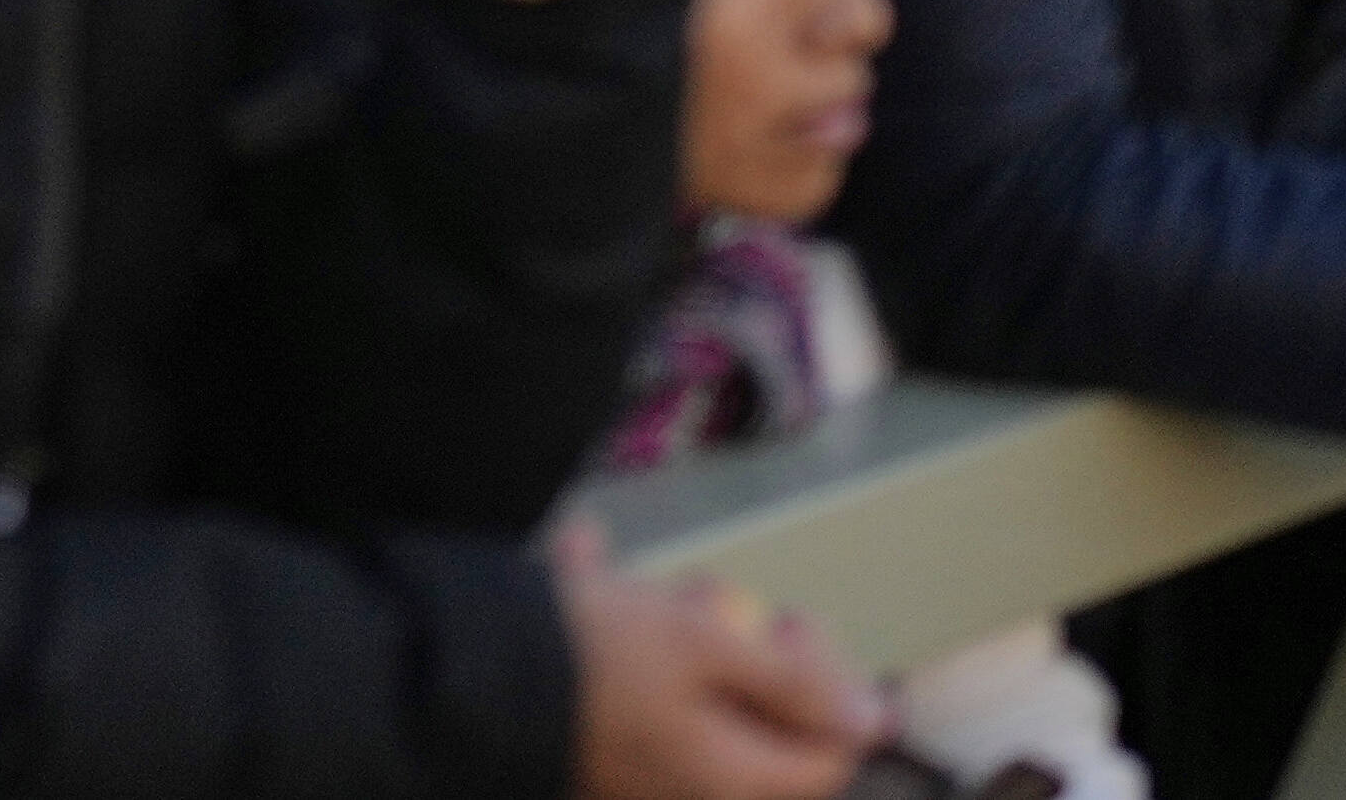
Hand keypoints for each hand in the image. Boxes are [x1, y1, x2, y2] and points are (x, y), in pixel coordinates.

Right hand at [549, 526, 883, 799]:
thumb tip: (877, 720)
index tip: (783, 622)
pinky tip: (586, 568)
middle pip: (764, 726)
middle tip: (706, 598)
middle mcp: (697, 794)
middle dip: (745, 651)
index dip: (826, 681)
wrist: (469, 673)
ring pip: (702, 703)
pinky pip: (643, 697)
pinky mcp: (604, 754)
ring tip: (637, 583)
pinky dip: (631, 637)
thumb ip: (795, 684)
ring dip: (684, 634)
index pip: (831, 751)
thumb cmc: (599, 654)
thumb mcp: (703, 644)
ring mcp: (648, 778)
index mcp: (735, 780)